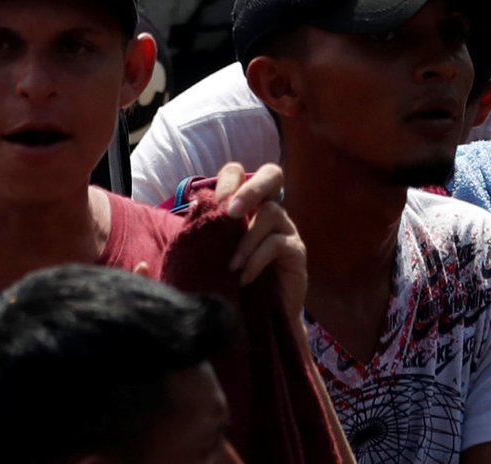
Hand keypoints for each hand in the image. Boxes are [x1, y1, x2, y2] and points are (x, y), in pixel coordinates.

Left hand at [201, 161, 305, 313]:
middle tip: (231, 211)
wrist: (256, 318)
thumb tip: (194, 203)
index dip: (228, 179)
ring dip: (247, 238)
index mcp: (246, 205)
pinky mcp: (296, 252)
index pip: (240, 173)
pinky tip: (244, 278)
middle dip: (251, 188)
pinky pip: (277, 244)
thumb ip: (204, 229)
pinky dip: (256, 260)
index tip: (211, 204)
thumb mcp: (212, 252)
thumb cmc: (231, 280)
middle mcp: (269, 210)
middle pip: (271, 174)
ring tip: (232, 264)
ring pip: (271, 212)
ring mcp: (286, 229)